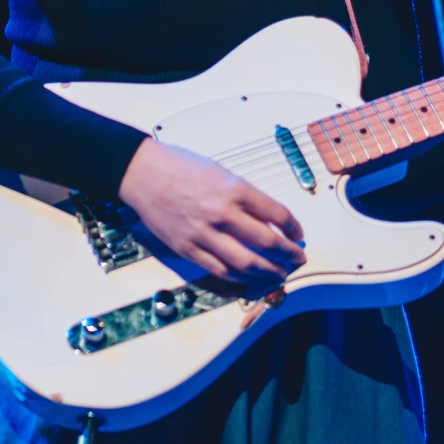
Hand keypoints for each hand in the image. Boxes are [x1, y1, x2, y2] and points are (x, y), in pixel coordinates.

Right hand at [118, 138, 305, 282]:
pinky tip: (248, 277)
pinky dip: (238, 277)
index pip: (277, 214)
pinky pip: (219, 270)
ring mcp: (204, 234)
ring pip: (246, 263)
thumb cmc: (182, 166)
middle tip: (298, 259)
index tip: (298, 234)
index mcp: (235, 189)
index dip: (293, 228)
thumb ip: (244, 195)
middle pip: (267, 243)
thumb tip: (267, 217)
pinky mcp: (187, 249)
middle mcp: (223, 213)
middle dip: (288, 255)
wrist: (144, 173)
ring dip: (267, 272)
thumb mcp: (221, 172)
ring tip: (278, 273)